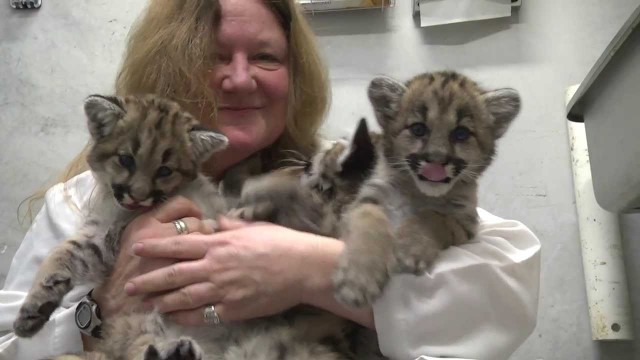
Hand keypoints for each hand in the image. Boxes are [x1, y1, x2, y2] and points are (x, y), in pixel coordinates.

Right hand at [91, 197, 215, 318]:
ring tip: (208, 251)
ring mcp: (170, 255)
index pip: (179, 204)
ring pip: (202, 241)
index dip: (193, 209)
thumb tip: (182, 216)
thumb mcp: (135, 238)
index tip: (197, 216)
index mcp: (146, 223)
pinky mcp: (179, 274)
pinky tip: (207, 266)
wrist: (118, 300)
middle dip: (204, 228)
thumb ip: (155, 225)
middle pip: (195, 222)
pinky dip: (207, 262)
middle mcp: (158, 235)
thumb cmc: (127, 269)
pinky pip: (202, 261)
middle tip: (206, 235)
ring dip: (208, 246)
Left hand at [125, 217, 338, 324]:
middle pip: (174, 274)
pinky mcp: (233, 309)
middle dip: (148, 281)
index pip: (179, 244)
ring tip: (147, 304)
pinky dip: (185, 316)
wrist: (303, 267)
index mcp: (219, 243)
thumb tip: (217, 222)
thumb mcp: (254, 226)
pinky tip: (174, 317)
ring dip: (162, 301)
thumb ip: (231, 225)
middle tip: (129, 287)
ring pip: (183, 297)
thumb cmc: (281, 242)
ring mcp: (223, 290)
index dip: (155, 247)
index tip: (137, 249)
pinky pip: (203, 315)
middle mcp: (215, 266)